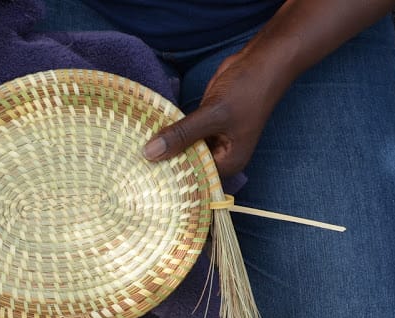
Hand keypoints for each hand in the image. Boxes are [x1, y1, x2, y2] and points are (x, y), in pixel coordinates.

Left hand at [143, 51, 282, 177]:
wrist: (262, 60)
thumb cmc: (247, 89)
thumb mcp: (213, 114)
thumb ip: (182, 134)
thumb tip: (150, 153)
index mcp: (228, 163)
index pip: (194, 179)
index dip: (170, 179)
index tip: (143, 179)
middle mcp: (221, 157)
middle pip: (187, 166)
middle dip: (165, 164)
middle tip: (132, 169)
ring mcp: (213, 141)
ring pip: (183, 150)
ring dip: (165, 148)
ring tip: (135, 155)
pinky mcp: (205, 126)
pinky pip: (184, 135)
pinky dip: (171, 134)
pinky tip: (148, 136)